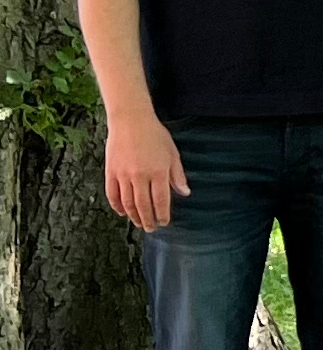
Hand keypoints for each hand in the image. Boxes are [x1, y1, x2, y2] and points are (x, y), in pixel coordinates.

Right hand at [103, 115, 188, 231]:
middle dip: (149, 220)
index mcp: (158, 171)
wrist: (130, 120)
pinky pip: (112, 194)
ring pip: (128, 203)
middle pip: (144, 205)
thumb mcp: (172, 153)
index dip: (163, 214)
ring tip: (139, 223)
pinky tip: (122, 212)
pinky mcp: (110, 172)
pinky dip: (117, 206)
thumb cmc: (155, 135)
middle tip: (152, 228)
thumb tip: (185, 193)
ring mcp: (123, 175)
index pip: (161, 200)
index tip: (165, 222)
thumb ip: (178, 175)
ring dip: (134, 216)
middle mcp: (140, 176)